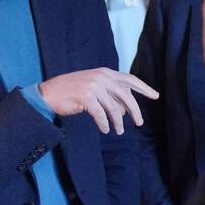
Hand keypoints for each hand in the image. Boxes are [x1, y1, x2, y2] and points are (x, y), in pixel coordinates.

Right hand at [38, 68, 157, 133]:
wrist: (48, 94)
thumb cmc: (71, 92)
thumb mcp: (93, 88)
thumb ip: (110, 94)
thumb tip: (126, 110)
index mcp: (105, 73)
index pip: (130, 79)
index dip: (144, 88)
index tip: (155, 96)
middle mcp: (101, 77)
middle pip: (126, 96)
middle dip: (135, 111)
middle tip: (139, 123)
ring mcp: (94, 86)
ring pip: (114, 109)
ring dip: (117, 123)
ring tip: (117, 132)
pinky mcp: (86, 97)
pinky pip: (101, 115)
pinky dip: (105, 124)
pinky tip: (106, 129)